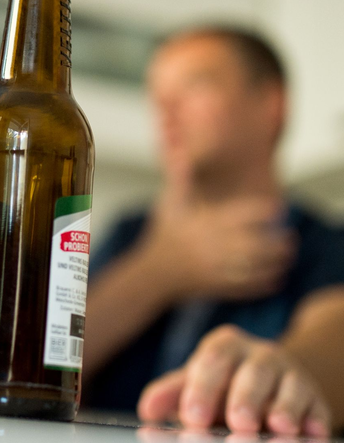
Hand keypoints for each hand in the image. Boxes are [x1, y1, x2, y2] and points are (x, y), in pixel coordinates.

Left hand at [137, 325, 331, 436]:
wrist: (270, 380)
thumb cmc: (222, 383)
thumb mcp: (195, 382)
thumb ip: (170, 394)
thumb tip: (146, 411)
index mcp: (225, 346)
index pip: (212, 360)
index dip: (203, 388)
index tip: (193, 418)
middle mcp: (260, 355)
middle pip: (253, 372)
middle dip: (245, 399)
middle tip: (237, 425)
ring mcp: (292, 375)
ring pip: (291, 387)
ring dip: (284, 408)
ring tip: (277, 427)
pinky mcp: (315, 399)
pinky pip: (318, 409)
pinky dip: (314, 423)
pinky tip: (309, 437)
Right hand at [140, 191, 295, 303]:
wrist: (152, 272)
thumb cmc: (164, 235)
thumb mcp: (168, 205)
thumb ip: (180, 180)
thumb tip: (181, 155)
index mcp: (205, 225)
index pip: (242, 216)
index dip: (264, 211)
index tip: (278, 208)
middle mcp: (212, 247)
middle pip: (256, 245)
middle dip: (277, 243)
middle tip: (290, 238)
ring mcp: (216, 270)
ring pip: (255, 268)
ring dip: (276, 264)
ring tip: (287, 257)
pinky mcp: (217, 288)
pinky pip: (248, 288)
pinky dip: (266, 284)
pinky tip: (276, 277)